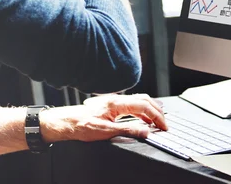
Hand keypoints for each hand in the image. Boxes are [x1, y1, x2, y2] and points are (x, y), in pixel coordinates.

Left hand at [40, 94, 166, 142]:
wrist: (66, 122)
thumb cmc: (81, 125)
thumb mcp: (106, 132)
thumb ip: (127, 130)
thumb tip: (145, 131)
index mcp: (117, 103)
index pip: (144, 106)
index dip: (156, 116)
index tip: (163, 126)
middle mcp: (116, 99)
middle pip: (144, 100)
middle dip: (157, 111)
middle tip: (164, 124)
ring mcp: (114, 101)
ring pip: (139, 100)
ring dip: (150, 110)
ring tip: (157, 121)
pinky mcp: (112, 105)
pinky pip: (132, 104)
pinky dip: (142, 110)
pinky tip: (143, 119)